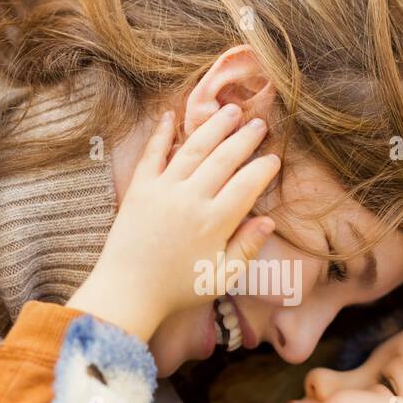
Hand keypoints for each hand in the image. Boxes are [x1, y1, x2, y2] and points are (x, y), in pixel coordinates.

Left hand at [67, 105, 279, 339]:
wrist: (128, 291)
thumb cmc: (178, 288)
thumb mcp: (221, 277)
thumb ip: (247, 248)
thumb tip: (269, 221)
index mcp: (214, 222)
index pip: (247, 185)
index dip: (263, 169)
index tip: (274, 158)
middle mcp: (190, 199)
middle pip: (224, 159)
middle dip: (245, 138)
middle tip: (260, 123)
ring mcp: (163, 190)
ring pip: (193, 149)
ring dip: (214, 127)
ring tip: (230, 110)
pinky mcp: (139, 188)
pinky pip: (152, 154)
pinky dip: (161, 133)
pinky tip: (171, 115)